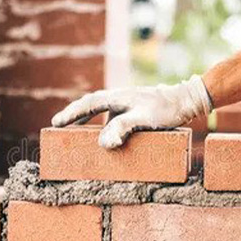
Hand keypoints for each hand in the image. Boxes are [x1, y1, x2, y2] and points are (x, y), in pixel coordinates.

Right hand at [51, 75, 212, 148]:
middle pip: (89, 105)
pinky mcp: (131, 110)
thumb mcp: (144, 119)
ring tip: (72, 131)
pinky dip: (100, 124)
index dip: (71, 114)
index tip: (55, 123)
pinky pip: (109, 116)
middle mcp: (117, 98)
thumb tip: (103, 143)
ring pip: (99, 110)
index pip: (87, 104)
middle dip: (73, 115)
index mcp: (116, 97)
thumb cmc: (165, 110)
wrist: (185, 101)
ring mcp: (124, 103)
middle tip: (57, 126)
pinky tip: (101, 135)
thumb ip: (123, 128)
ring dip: (85, 119)